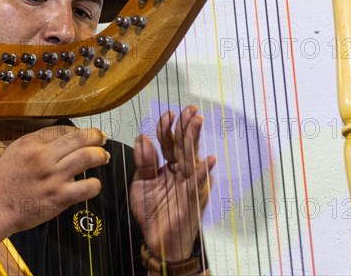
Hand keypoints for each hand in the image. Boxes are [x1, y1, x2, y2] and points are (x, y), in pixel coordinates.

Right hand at [0, 126, 108, 233]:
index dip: (80, 131)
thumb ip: (39, 141)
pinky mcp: (60, 196)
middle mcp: (44, 156)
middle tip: (102, 139)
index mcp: (33, 143)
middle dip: (96, 137)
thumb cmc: (5, 180)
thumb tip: (65, 136)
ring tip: (104, 157)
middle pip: (80, 139)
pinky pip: (87, 187)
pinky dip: (95, 184)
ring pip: (87, 157)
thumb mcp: (16, 151)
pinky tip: (93, 183)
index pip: (64, 130)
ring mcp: (53, 177)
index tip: (87, 135)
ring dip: (100, 155)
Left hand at [129, 105, 215, 261]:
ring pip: (191, 158)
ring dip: (194, 139)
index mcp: (170, 166)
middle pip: (184, 145)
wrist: (158, 241)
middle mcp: (182, 172)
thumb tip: (143, 138)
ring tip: (197, 121)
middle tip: (189, 109)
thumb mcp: (142, 183)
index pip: (169, 142)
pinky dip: (203, 171)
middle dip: (186, 126)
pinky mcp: (192, 200)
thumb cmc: (153, 212)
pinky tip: (209, 159)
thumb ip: (143, 162)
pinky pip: (197, 184)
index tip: (168, 113)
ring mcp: (189, 184)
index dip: (168, 128)